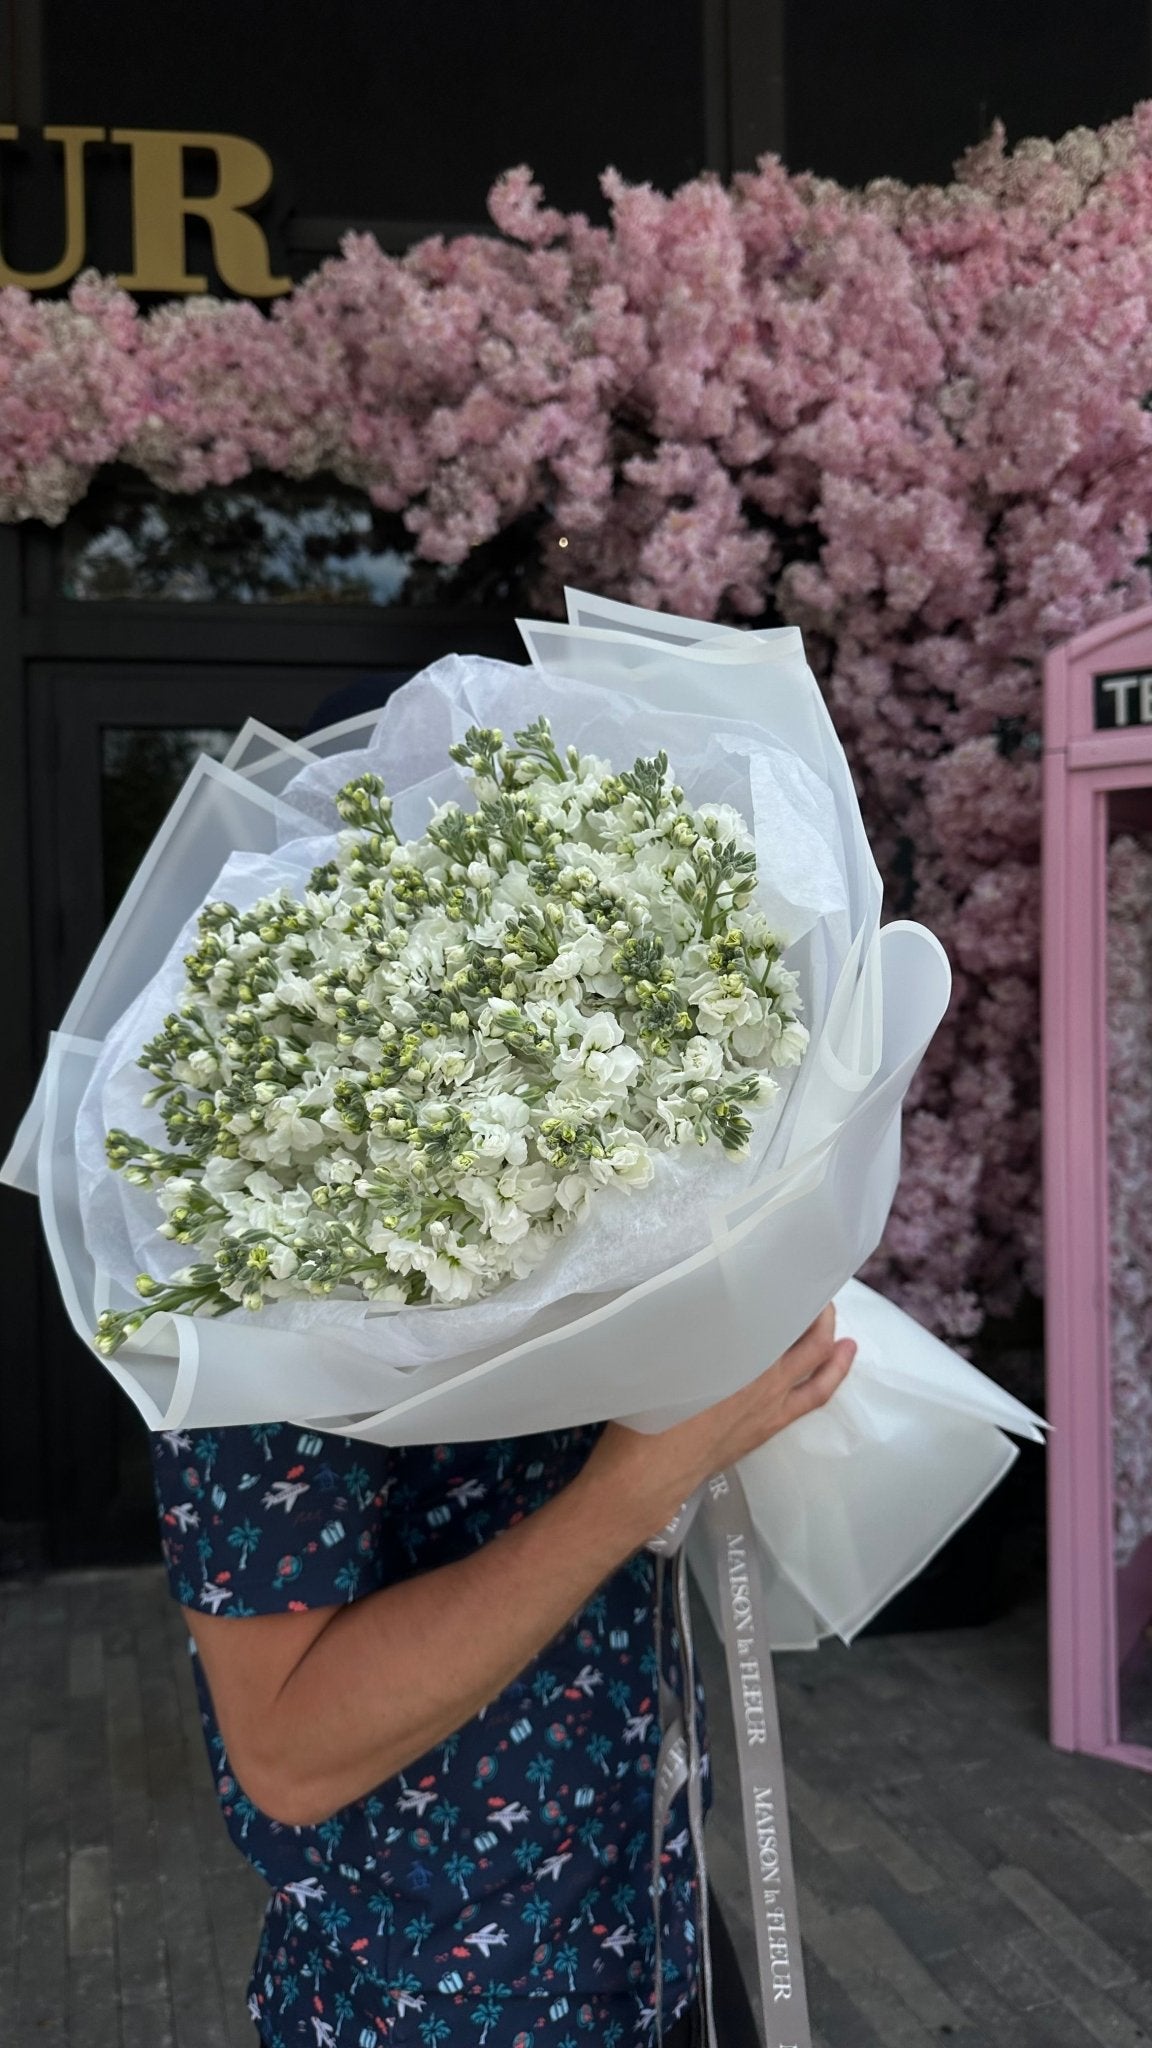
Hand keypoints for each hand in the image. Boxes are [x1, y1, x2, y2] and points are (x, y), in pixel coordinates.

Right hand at [582, 1306, 855, 1545]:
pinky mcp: (770, 1424)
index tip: (782, 1263)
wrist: (648, 1474)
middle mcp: (760, 1372)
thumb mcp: (658, 1356)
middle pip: (802, 1330)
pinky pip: (815, 1394)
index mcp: (732, 1350)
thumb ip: (683, 1327)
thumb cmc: (644, 1414)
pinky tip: (843, 1358)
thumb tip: (688, 1297)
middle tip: (811, 1286)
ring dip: (828, 1337)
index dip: (782, 1283)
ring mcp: (771, 1401)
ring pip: (816, 1361)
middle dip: (813, 1307)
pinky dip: (833, 1372)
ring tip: (834, 1318)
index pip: (771, 1306)